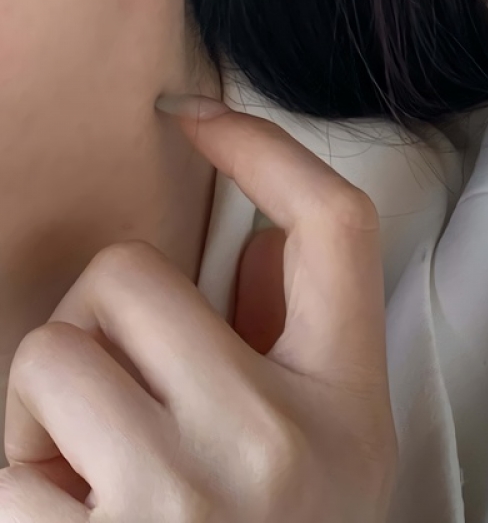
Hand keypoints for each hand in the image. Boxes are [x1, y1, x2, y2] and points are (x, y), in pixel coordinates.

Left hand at [0, 96, 395, 520]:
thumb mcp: (331, 446)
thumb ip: (298, 337)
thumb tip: (250, 243)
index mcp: (343, 398)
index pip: (333, 222)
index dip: (263, 147)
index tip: (195, 114)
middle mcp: (274, 441)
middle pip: (129, 277)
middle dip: (104, 321)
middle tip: (128, 397)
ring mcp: (179, 504)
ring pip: (48, 351)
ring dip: (45, 402)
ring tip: (90, 471)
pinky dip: (11, 481)